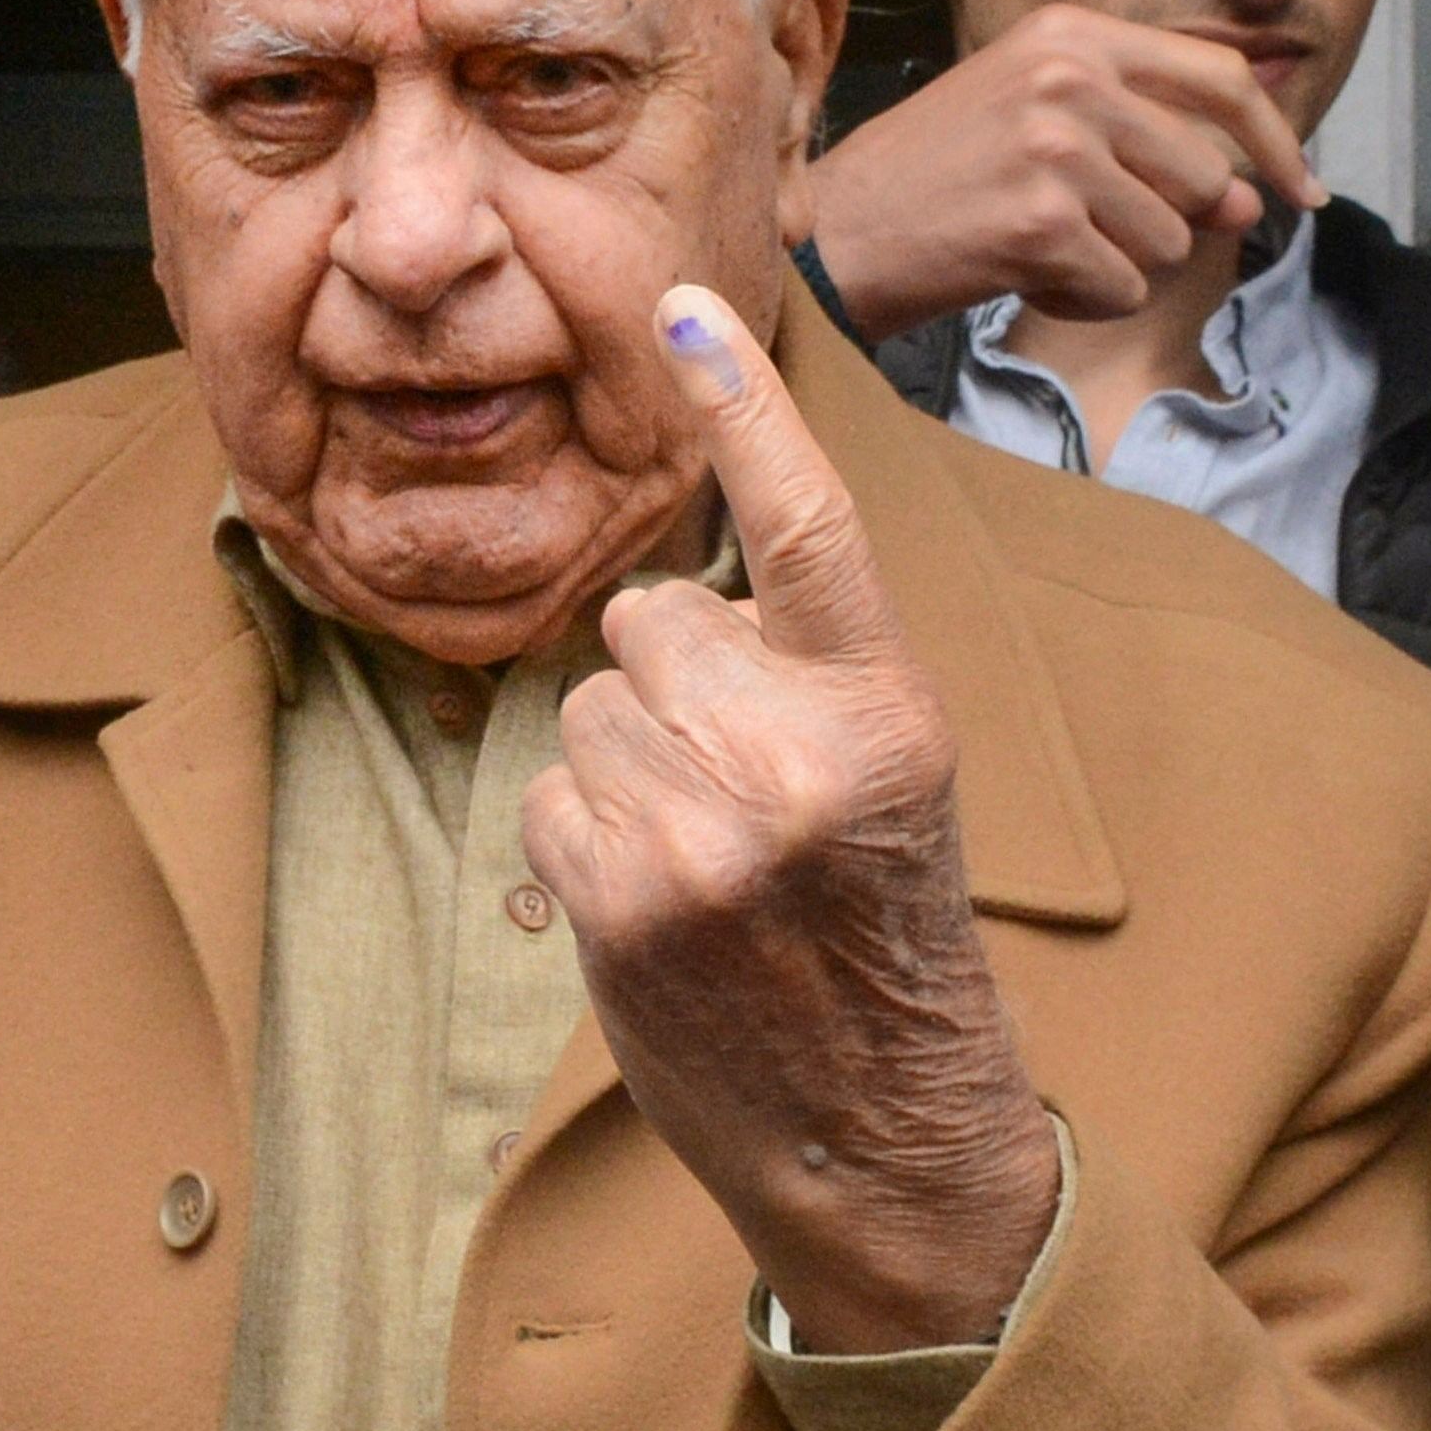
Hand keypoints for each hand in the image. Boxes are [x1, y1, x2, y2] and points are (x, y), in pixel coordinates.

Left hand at [521, 287, 1060, 1354]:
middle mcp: (794, 755)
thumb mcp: (879, 773)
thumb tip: (658, 602)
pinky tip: (658, 907)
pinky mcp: (616, 899)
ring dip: (627, 769)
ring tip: (710, 859)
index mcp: (882, 707)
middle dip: (672, 683)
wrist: (878, 1118)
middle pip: (650, 622)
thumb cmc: (871, 923)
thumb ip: (792, 671)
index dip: (746, 412)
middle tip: (744, 787)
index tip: (689, 311)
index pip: (809, 527)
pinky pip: (548, 798)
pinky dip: (584, 843)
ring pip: (589, 709)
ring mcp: (699, 833)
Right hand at [806, 4, 1323, 340]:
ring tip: (1040, 249)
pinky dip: (1084, 300)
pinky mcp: (1043, 222)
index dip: (1276, 141)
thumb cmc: (928, 179)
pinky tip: (1023, 277)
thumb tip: (1253, 198)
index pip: (1223, 77)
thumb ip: (1144, 135)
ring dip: (1119, 265)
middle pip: (1206, 172)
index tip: (1299, 187)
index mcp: (1069, 33)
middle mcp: (1068, 77)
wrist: (828, 233)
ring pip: (1171, 238)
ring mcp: (1056, 148)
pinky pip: (1125, 286)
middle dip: (1170, 222)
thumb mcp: (1030, 112)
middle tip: (1096, 234)